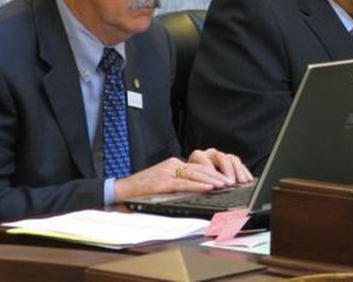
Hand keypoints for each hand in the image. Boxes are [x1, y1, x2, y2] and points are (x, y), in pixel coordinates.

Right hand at [114, 150, 251, 201]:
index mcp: (174, 164)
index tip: (225, 178)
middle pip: (200, 169)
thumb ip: (179, 182)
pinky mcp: (163, 182)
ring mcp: (167, 172)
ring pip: (194, 175)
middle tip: (230, 181)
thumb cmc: (143, 188)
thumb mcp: (164, 181)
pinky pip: (184, 183)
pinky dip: (198, 185)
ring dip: (211, 180)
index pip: (198, 166)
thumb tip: (198, 187)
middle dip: (216, 175)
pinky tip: (208, 188)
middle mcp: (172, 165)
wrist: (122, 189)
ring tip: (224, 185)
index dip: (213, 172)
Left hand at [188, 147, 253, 184]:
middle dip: (227, 171)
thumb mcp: (192, 181)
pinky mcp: (229, 160)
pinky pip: (239, 162)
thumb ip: (196, 184)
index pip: (205, 161)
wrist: (193, 176)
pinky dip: (244, 171)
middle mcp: (210, 153)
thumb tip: (204, 190)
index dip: (211, 172)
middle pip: (221, 157)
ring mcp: (221, 155)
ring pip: (231, 159)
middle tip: (231, 182)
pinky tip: (248, 180)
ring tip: (241, 182)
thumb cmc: (192, 181)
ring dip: (237, 171)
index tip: (216, 183)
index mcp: (197, 156)